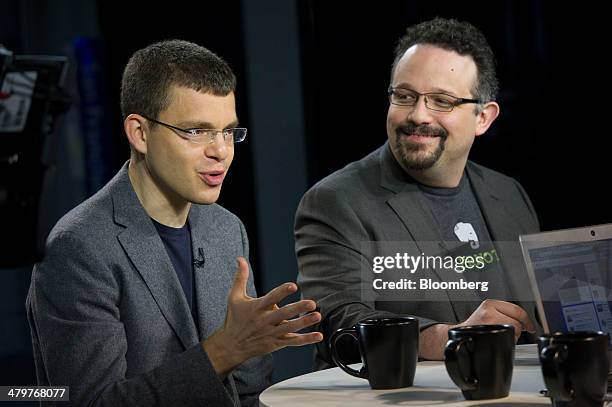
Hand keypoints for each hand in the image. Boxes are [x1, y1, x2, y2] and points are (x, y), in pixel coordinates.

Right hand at [203, 257, 322, 376]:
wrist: (231, 346)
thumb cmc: (234, 319)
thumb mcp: (234, 297)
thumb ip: (241, 277)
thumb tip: (240, 259)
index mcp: (257, 307)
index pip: (271, 298)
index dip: (282, 292)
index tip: (293, 286)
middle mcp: (265, 320)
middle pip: (284, 314)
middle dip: (298, 308)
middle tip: (312, 303)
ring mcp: (271, 333)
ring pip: (290, 328)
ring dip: (305, 322)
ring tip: (318, 316)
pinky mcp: (276, 343)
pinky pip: (293, 342)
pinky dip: (306, 340)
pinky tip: (318, 336)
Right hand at [419, 300, 535, 359]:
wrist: (462, 335)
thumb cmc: (476, 326)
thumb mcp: (489, 312)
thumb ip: (504, 312)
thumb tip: (525, 321)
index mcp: (490, 303)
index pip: (516, 309)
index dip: (527, 320)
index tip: (530, 326)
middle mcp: (489, 309)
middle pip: (516, 320)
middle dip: (518, 329)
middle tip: (513, 332)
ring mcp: (488, 320)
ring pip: (513, 329)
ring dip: (513, 335)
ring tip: (502, 335)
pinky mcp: (488, 331)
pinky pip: (507, 338)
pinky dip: (508, 341)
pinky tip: (500, 339)